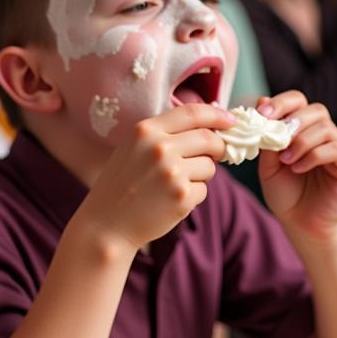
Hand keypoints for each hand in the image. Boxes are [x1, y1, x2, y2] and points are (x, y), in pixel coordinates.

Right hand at [80, 104, 234, 251]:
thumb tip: (210, 126)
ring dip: (201, 175)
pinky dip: (193, 195)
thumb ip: (164, 134)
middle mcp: (160, 148)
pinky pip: (204, 190)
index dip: (217, 115)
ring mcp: (172, 173)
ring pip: (209, 166)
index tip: (230, 121)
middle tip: (215, 155)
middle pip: (209, 139)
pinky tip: (170, 201)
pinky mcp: (182, 196)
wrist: (106, 224)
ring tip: (174, 185)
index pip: (193, 113)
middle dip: (218, 147)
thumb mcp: (133, 148)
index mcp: (146, 131)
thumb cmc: (121, 185)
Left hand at [256, 92, 336, 240]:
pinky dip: (313, 155)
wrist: (301, 223)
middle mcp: (326, 134)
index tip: (261, 114)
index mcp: (304, 129)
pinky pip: (335, 148)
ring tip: (285, 161)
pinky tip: (298, 169)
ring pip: (324, 128)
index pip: (298, 101)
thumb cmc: (285, 193)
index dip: (281, 103)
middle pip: (315, 109)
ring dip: (299, 142)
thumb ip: (266, 138)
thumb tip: (260, 103)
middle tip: (275, 137)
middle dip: (292, 120)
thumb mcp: (268, 165)